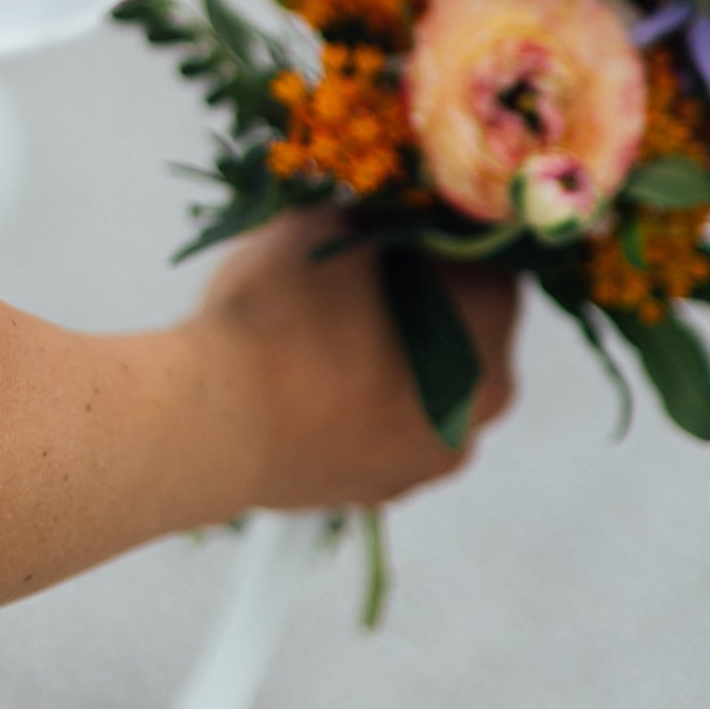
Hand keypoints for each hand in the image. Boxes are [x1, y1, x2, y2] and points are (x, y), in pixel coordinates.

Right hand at [195, 212, 518, 513]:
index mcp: (488, 320)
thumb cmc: (283, 313)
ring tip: (338, 330)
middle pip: (471, 328)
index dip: (450, 235)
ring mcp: (436, 454)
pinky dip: (370, 405)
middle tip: (373, 272)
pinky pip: (393, 431)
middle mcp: (484, 396)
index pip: (492, 258)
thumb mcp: (331, 226)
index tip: (412, 223)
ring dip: (404, 356)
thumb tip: (382, 218)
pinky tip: (322, 380)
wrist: (217, 422)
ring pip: (434, 385)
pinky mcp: (386, 490)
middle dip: (434, 298)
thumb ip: (374, 219)